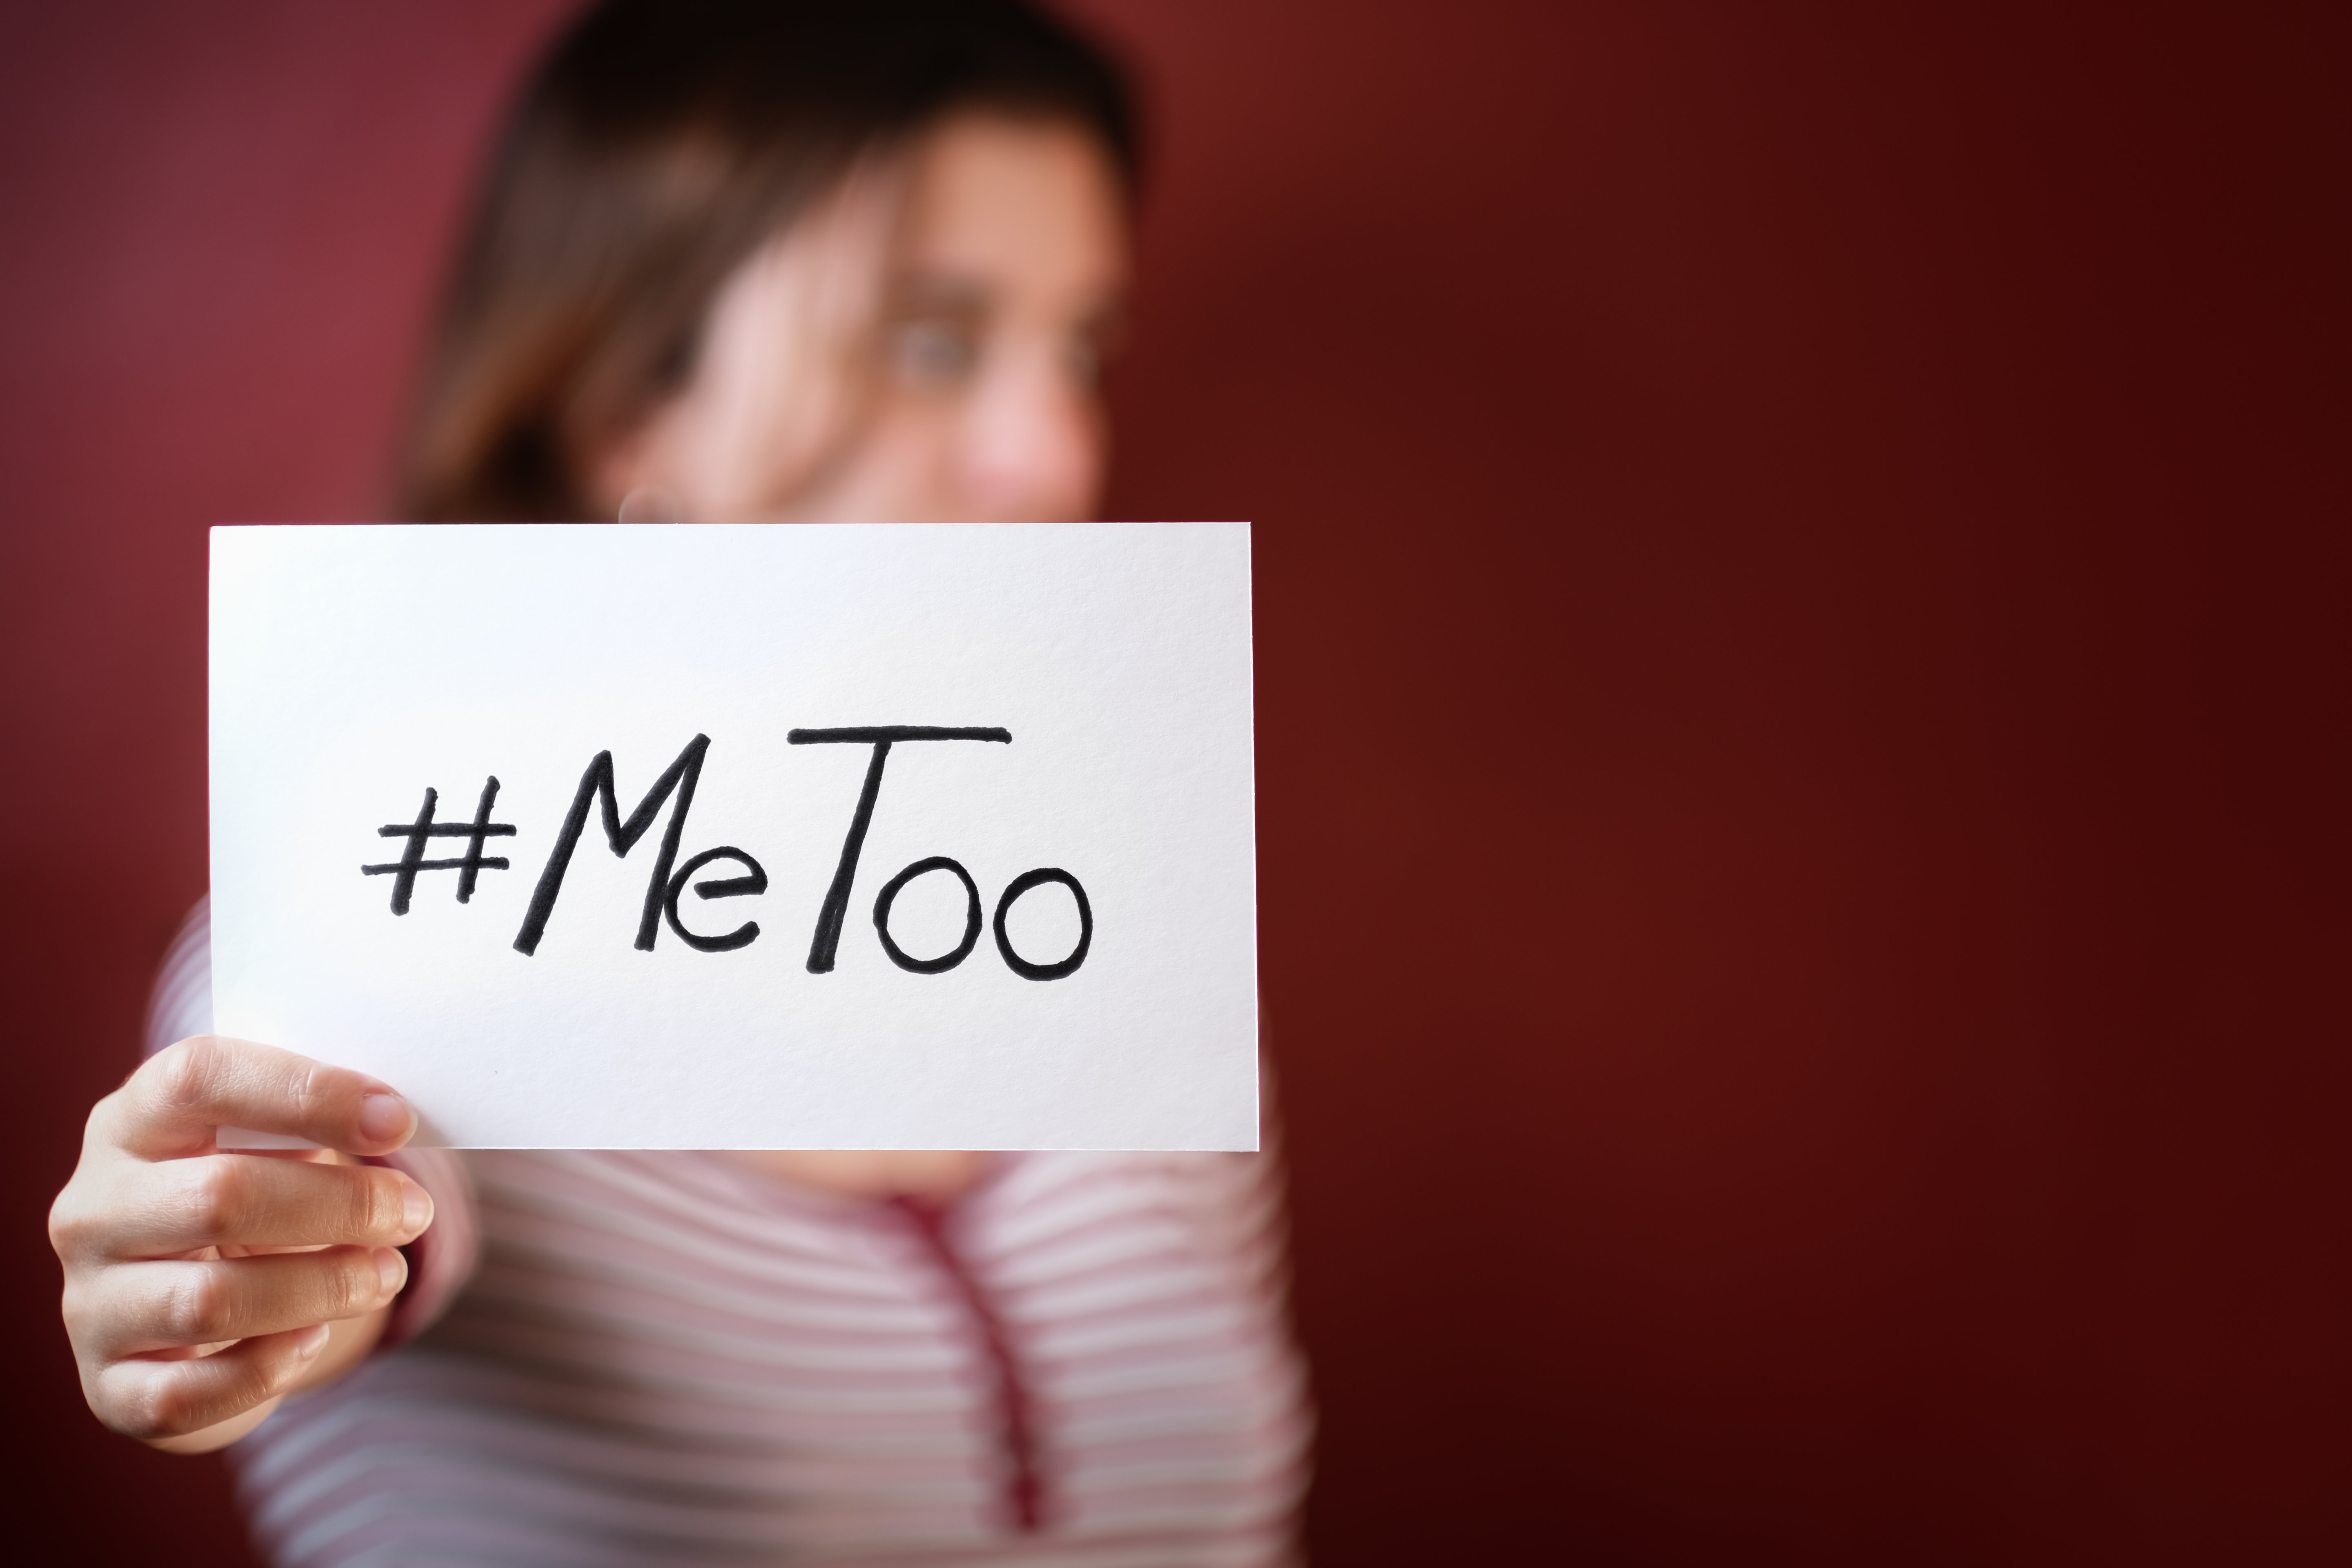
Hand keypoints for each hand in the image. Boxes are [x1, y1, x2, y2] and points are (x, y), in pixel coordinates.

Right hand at [50, 1035, 432, 1449]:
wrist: (188, 1303)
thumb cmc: (250, 1196)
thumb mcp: (268, 1142)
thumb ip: (317, 1119)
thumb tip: (394, 1117)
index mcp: (130, 1122)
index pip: (200, 1078)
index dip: (307, 1093)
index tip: (399, 1119)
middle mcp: (92, 1209)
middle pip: (221, 1196)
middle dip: (342, 1205)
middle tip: (413, 1211)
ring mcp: (90, 1303)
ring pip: (211, 1302)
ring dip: (323, 1287)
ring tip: (387, 1273)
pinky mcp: (108, 1388)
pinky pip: (186, 1394)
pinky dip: (267, 1368)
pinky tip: (314, 1338)